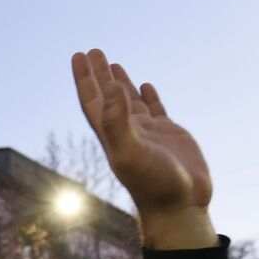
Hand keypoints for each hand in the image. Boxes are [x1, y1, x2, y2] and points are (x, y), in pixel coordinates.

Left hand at [72, 49, 215, 249]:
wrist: (180, 207)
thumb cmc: (153, 185)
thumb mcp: (130, 152)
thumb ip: (117, 121)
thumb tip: (111, 87)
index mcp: (112, 135)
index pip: (93, 101)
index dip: (84, 79)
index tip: (78, 56)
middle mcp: (127, 132)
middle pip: (108, 97)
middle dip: (99, 75)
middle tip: (92, 51)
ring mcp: (148, 134)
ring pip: (129, 102)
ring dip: (120, 83)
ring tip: (113, 63)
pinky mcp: (169, 136)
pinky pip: (156, 110)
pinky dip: (148, 96)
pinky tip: (145, 85)